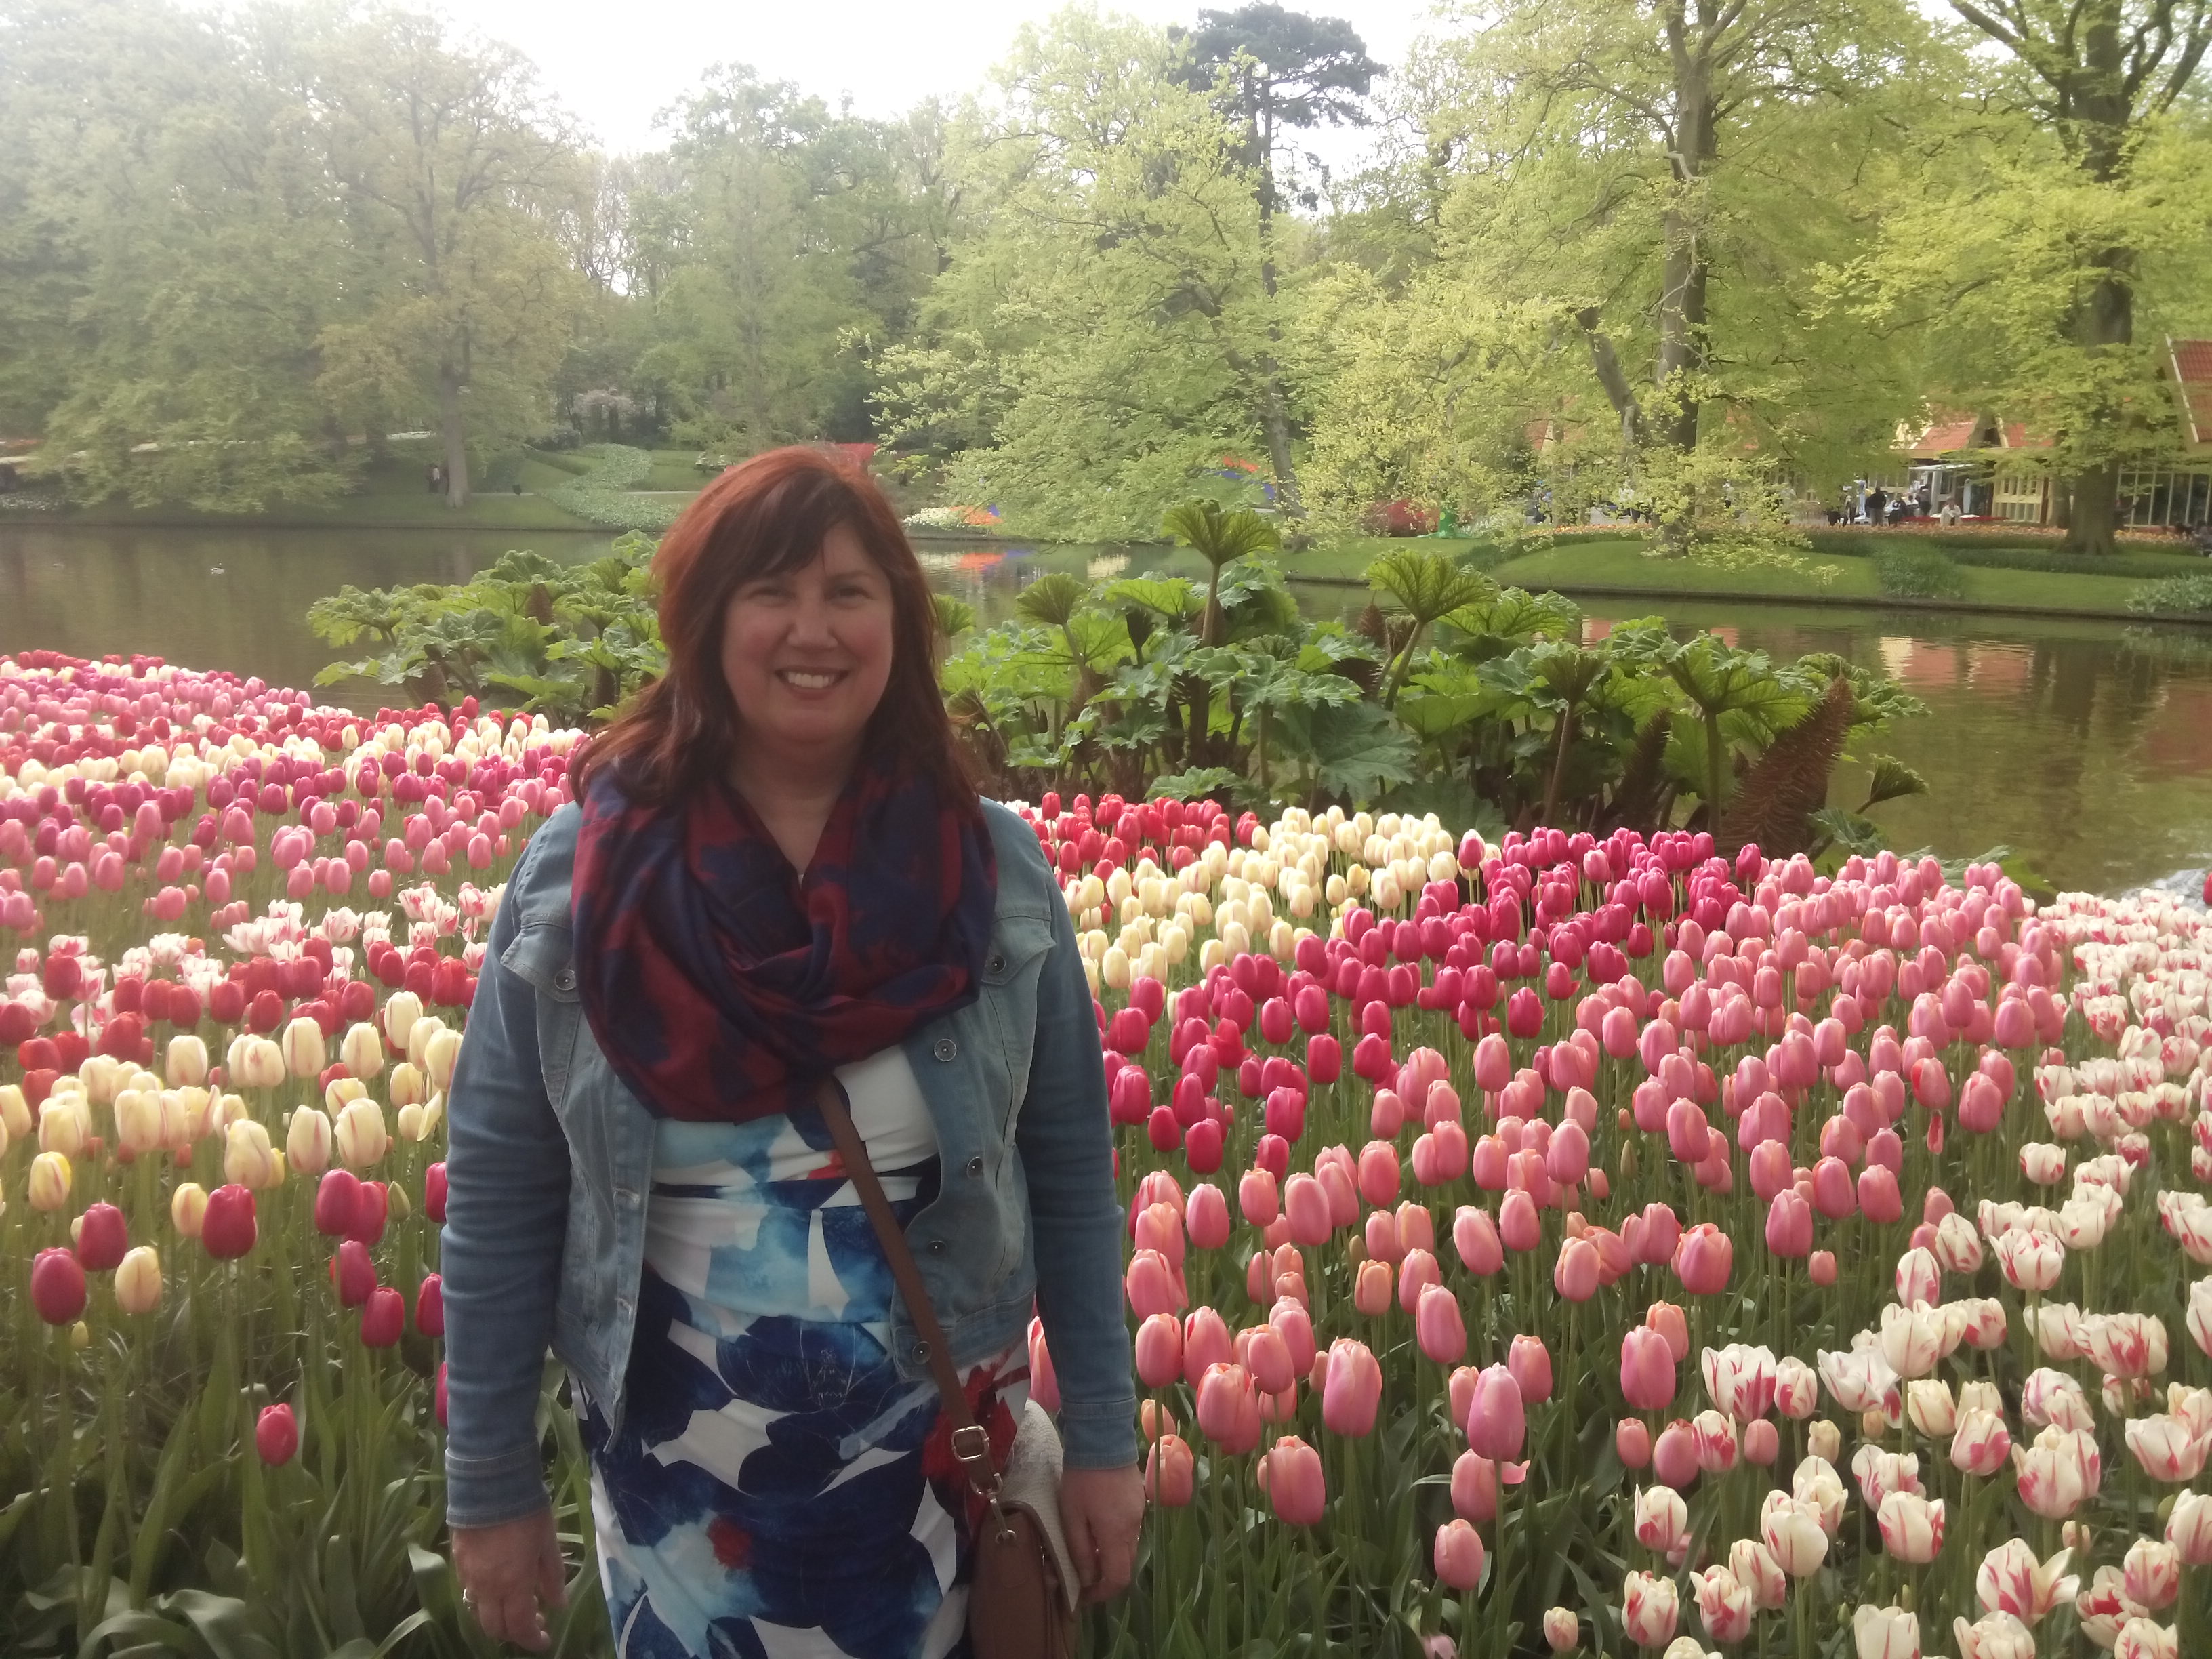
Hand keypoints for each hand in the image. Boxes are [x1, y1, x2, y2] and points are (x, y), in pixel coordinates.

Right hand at [452, 1507, 567, 1650]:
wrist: (489, 1482)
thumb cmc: (526, 1511)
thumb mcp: (548, 1542)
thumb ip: (552, 1577)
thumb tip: (557, 1605)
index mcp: (513, 1584)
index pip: (519, 1627)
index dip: (532, 1640)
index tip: (545, 1640)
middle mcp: (486, 1587)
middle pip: (494, 1627)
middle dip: (514, 1632)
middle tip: (533, 1619)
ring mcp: (468, 1575)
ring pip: (479, 1611)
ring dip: (498, 1615)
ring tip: (517, 1600)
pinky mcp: (457, 1561)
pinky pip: (470, 1590)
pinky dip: (486, 1597)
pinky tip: (499, 1582)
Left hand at [1056, 1462, 1143, 1602]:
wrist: (1103, 1438)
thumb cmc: (1082, 1478)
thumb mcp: (1072, 1516)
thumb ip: (1080, 1550)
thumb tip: (1087, 1578)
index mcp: (1116, 1535)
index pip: (1118, 1579)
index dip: (1101, 1593)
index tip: (1083, 1593)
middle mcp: (1133, 1529)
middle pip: (1125, 1566)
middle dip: (1105, 1576)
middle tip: (1082, 1574)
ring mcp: (1139, 1513)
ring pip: (1128, 1548)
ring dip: (1110, 1556)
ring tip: (1087, 1548)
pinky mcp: (1138, 1501)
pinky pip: (1129, 1530)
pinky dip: (1115, 1538)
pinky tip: (1098, 1525)